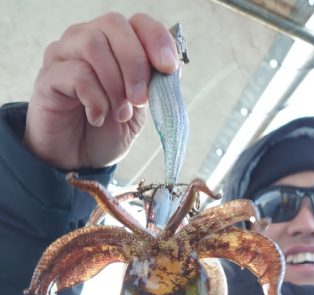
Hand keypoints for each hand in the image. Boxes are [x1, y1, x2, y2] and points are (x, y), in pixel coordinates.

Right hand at [23, 13, 178, 169]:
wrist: (77, 161)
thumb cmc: (105, 132)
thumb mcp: (138, 111)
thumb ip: (152, 87)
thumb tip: (173, 67)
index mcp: (114, 44)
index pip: (138, 22)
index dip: (157, 39)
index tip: (169, 68)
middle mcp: (86, 39)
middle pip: (114, 25)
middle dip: (135, 63)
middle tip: (140, 100)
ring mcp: (64, 54)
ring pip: (93, 45)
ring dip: (114, 83)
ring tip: (119, 114)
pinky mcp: (48, 77)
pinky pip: (75, 74)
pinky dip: (95, 99)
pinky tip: (97, 118)